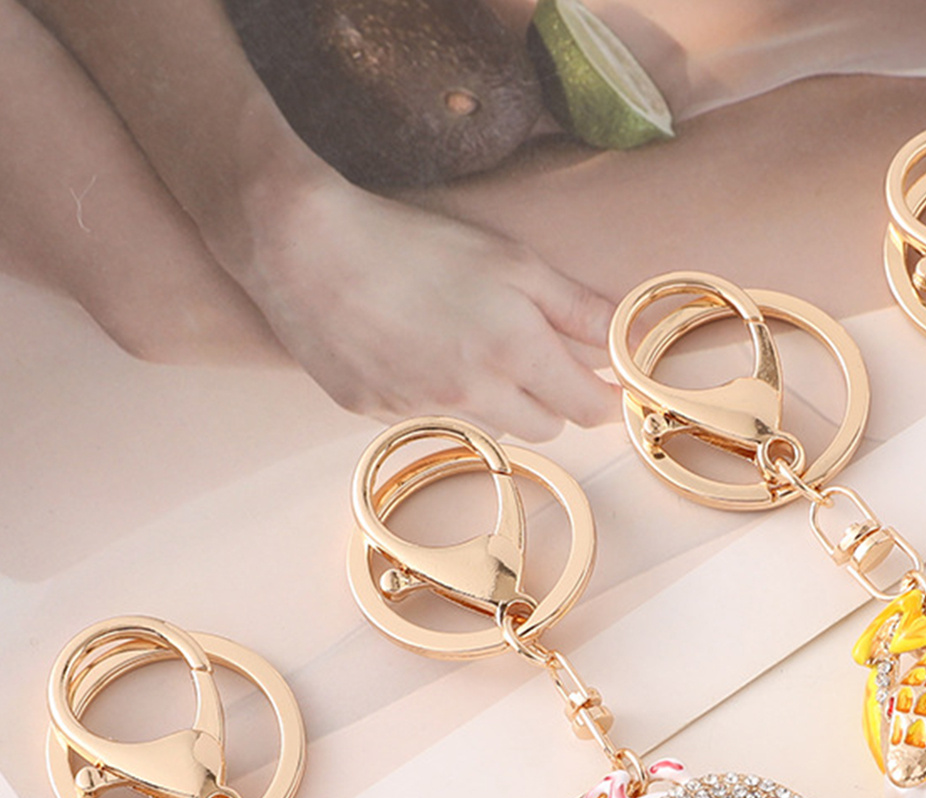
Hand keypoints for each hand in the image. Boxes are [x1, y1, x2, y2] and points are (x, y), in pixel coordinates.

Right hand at [238, 173, 617, 437]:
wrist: (302, 245)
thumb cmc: (411, 241)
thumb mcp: (509, 260)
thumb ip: (575, 306)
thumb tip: (622, 339)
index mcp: (516, 354)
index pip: (588, 410)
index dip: (603, 399)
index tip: (607, 385)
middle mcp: (475, 394)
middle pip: (545, 428)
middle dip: (550, 399)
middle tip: (534, 356)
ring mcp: (424, 410)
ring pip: (489, 425)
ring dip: (493, 398)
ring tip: (463, 342)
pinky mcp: (377, 414)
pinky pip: (428, 418)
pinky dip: (432, 392)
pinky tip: (408, 347)